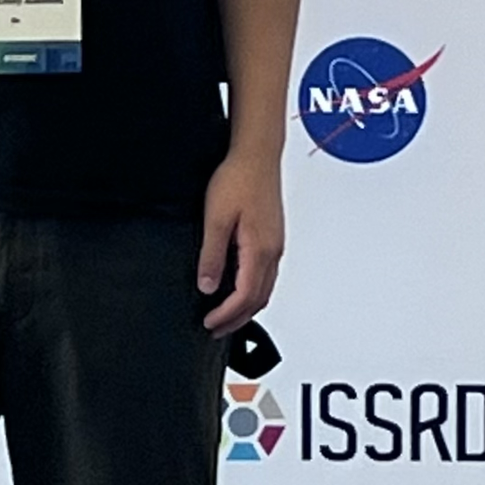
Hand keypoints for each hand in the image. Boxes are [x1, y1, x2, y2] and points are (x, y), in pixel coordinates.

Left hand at [196, 150, 284, 333]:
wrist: (256, 155)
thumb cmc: (237, 180)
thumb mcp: (215, 219)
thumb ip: (212, 256)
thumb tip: (208, 286)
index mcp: (259, 250)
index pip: (245, 296)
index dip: (226, 315)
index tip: (209, 323)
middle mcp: (273, 251)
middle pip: (259, 299)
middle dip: (237, 319)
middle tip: (215, 329)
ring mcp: (275, 245)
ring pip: (265, 289)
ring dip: (246, 307)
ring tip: (225, 315)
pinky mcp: (272, 237)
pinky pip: (266, 275)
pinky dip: (252, 291)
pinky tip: (238, 288)